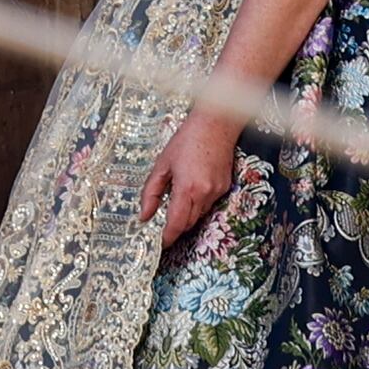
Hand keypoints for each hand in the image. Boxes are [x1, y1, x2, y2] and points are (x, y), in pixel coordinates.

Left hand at [140, 112, 243, 257]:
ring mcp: (217, 191)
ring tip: (178, 197)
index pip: (177, 224)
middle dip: (176, 226)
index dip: (168, 237)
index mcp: (187, 188)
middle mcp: (204, 194)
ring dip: (187, 213)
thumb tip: (144, 215)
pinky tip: (193, 186)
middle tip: (164, 222)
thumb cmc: (186, 140)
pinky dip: (198, 202)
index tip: (160, 243)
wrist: (215, 125)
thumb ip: (151, 192)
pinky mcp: (225, 187)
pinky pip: (209, 203)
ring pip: (199, 214)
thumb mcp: (162, 165)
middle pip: (188, 223)